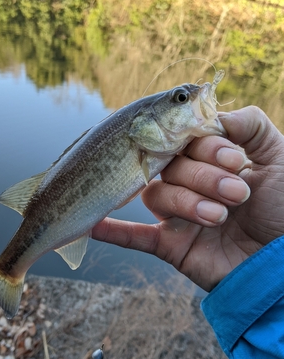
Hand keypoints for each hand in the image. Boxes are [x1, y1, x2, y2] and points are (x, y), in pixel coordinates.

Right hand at [92, 106, 283, 290]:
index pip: (188, 140)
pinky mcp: (171, 246)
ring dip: (188, 203)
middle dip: (204, 177)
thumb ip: (250, 124)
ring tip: (220, 217)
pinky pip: (135, 236)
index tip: (237, 160)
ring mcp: (178, 215)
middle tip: (238, 193)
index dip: (206, 146)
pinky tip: (93, 224)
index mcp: (211, 161)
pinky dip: (114, 230)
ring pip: (157, 196)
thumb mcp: (279, 156)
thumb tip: (213, 113)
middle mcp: (190, 184)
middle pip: (169, 166)